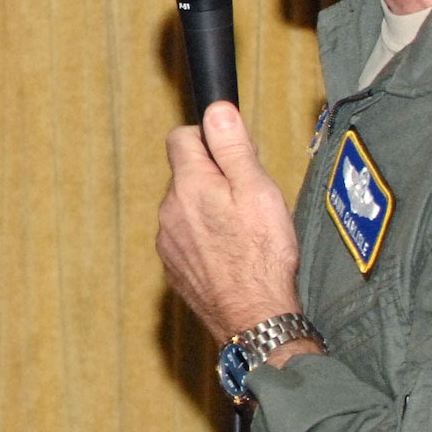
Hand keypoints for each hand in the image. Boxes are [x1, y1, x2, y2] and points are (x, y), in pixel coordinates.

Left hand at [157, 102, 307, 345]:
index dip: (209, 139)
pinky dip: (204, 239)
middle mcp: (169, 210)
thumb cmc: (262, 256)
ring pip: (185, 207)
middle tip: (248, 199)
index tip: (233, 156)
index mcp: (189, 184)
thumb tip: (217, 110)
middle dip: (213, 177)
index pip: (182, 137)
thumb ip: (233, 147)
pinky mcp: (173, 266)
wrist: (254, 320)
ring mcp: (168, 240)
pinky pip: (185, 238)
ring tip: (243, 232)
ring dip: (208, 210)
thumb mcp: (257, 190)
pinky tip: (231, 254)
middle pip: (186, 173)